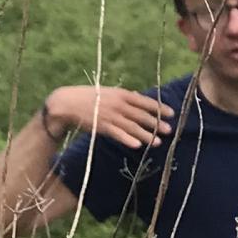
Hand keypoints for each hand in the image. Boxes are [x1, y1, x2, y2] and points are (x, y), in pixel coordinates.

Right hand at [43, 84, 174, 148]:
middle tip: (169, 130)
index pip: (145, 101)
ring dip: (146, 134)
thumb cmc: (88, 97)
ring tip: (158, 142)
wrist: (66, 103)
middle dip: (156, 123)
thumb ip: (124, 96)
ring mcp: (110, 116)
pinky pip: (117, 134)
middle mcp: (118, 104)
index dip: (159, 108)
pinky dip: (127, 139)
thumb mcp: (108, 92)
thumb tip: (138, 95)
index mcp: (121, 94)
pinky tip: (137, 145)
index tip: (171, 114)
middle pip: (141, 115)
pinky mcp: (101, 126)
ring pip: (132, 126)